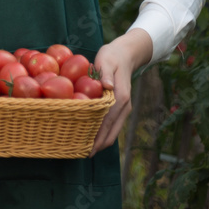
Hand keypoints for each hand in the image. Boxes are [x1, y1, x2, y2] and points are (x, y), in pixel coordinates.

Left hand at [89, 29, 152, 156]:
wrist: (126, 54)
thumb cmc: (112, 56)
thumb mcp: (106, 60)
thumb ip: (106, 73)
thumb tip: (107, 86)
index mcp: (120, 97)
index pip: (107, 122)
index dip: (98, 137)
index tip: (88, 150)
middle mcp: (124, 106)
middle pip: (112, 132)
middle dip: (99, 145)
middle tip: (83, 154)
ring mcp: (124, 107)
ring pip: (114, 131)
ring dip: (102, 141)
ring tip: (86, 149)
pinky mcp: (121, 106)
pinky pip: (113, 124)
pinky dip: (104, 133)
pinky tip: (93, 134)